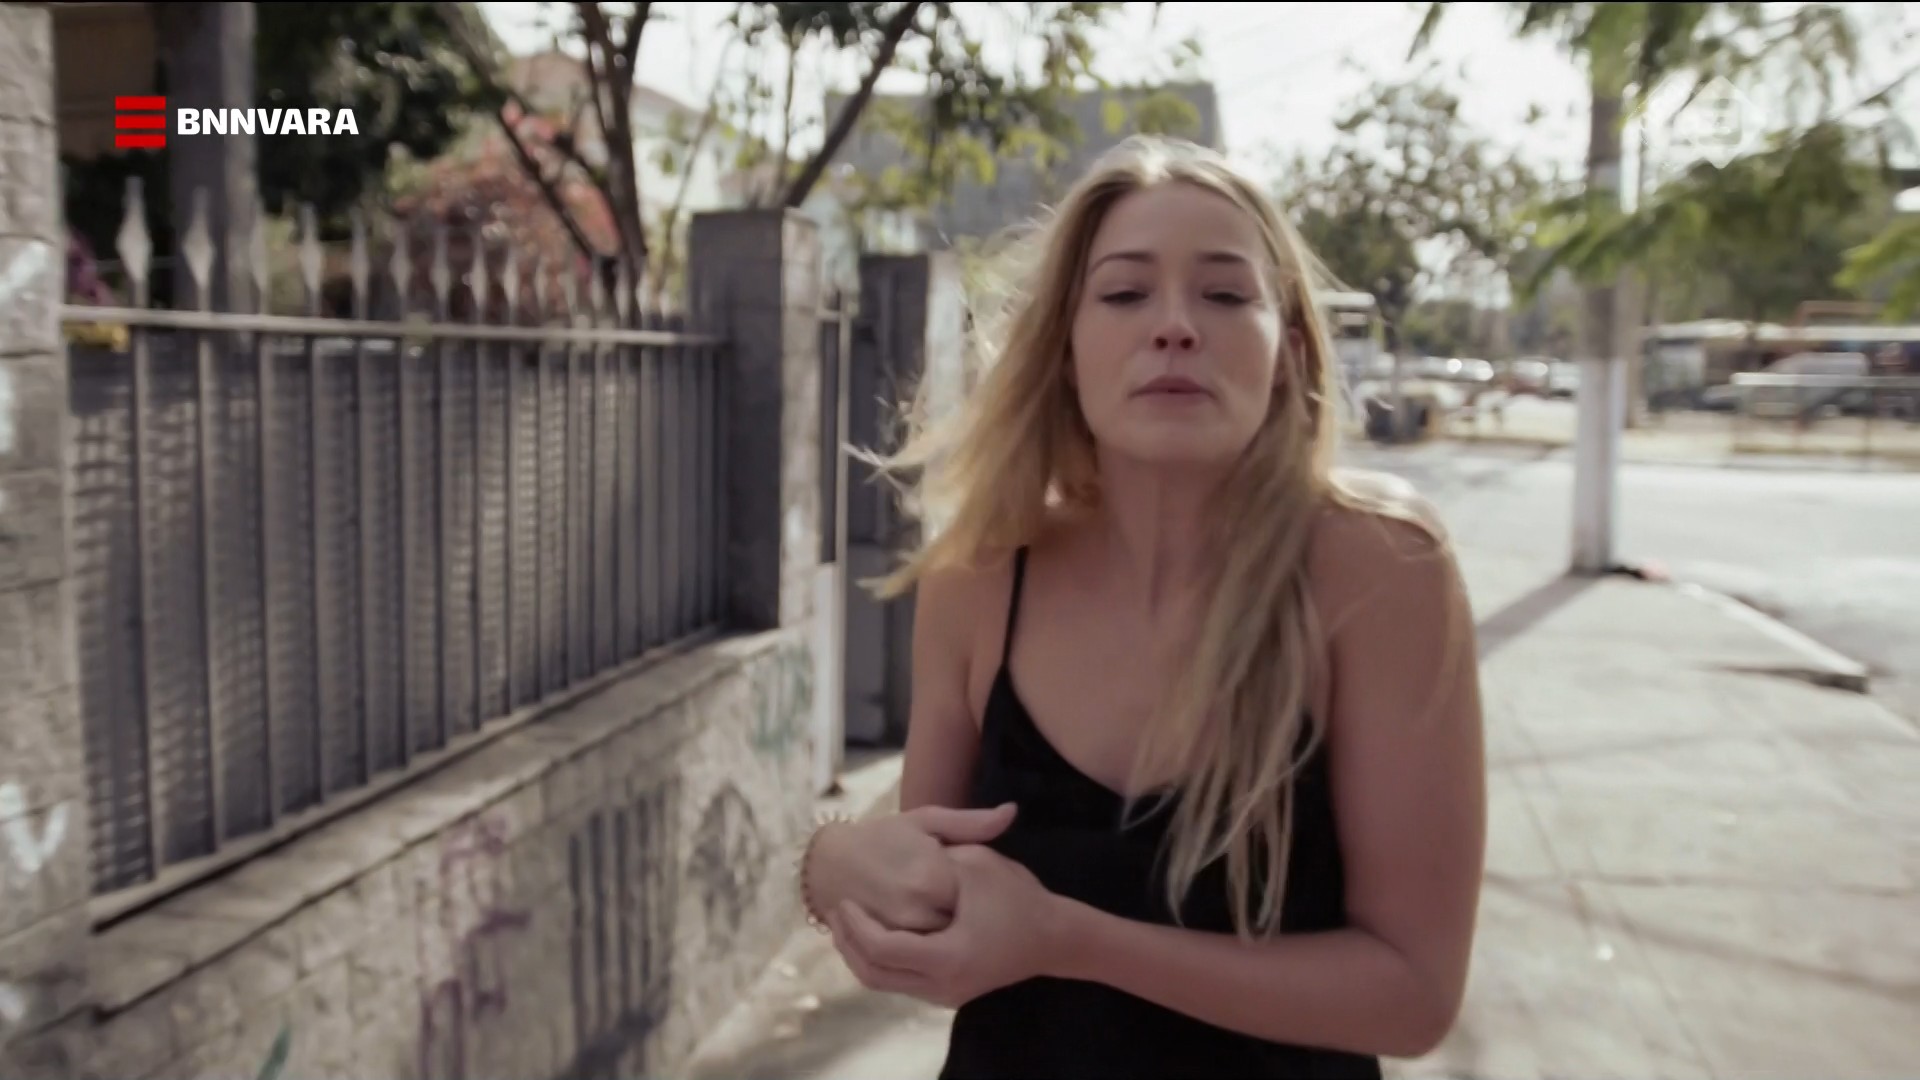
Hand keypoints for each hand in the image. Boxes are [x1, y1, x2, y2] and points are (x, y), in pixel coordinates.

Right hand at [806, 804, 1018, 932]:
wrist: (829, 862)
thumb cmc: (883, 835)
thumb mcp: (926, 820)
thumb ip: (971, 822)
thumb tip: (1012, 811)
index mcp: (935, 876)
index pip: (978, 895)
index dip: (978, 890)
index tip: (974, 883)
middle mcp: (918, 909)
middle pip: (963, 922)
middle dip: (966, 915)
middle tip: (963, 903)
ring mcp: (901, 932)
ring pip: (943, 942)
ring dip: (947, 932)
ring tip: (942, 914)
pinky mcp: (887, 947)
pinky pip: (920, 953)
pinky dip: (926, 944)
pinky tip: (924, 928)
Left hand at [829, 843, 1070, 1008]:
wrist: (1054, 938)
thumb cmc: (1017, 896)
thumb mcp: (976, 862)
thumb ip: (937, 855)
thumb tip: (896, 854)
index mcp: (948, 955)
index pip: (884, 949)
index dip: (858, 926)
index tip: (844, 901)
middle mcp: (943, 984)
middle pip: (875, 975)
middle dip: (848, 944)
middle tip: (835, 913)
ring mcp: (945, 994)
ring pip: (884, 983)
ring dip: (860, 955)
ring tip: (845, 923)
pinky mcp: (948, 993)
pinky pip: (901, 982)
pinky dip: (880, 961)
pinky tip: (871, 934)